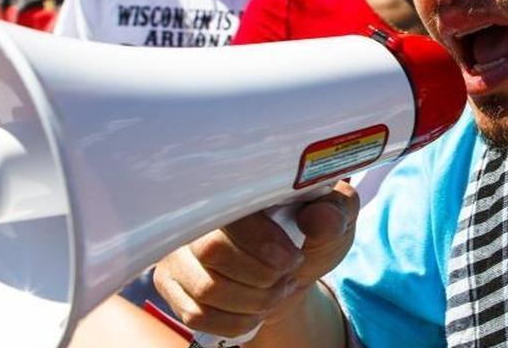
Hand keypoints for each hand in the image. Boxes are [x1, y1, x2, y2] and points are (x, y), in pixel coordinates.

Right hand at [153, 182, 358, 337]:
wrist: (290, 272)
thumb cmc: (309, 235)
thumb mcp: (335, 218)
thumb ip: (336, 210)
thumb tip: (319, 217)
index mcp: (235, 186)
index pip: (229, 212)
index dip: (263, 242)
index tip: (293, 258)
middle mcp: (196, 214)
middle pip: (212, 251)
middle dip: (261, 276)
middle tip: (287, 276)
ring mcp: (178, 249)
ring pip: (205, 288)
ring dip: (252, 301)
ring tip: (277, 291)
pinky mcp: (171, 282)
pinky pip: (195, 313)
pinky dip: (235, 321)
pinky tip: (256, 312)